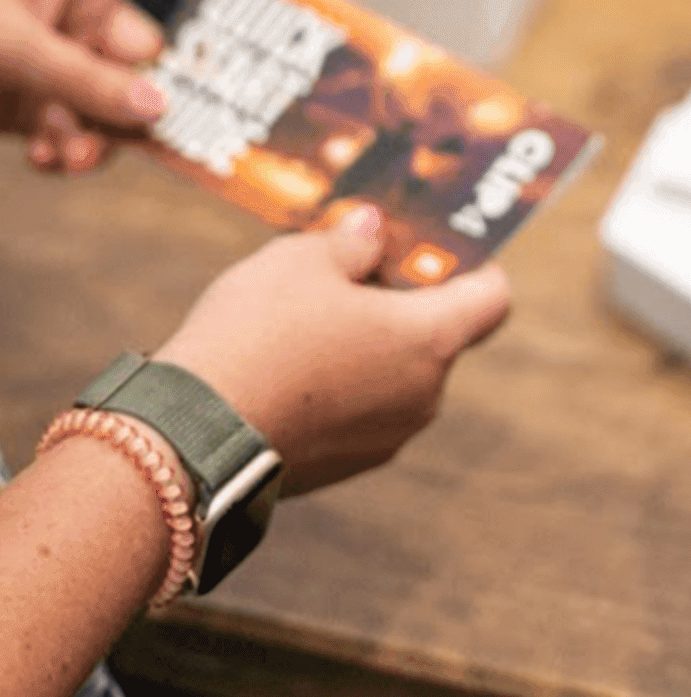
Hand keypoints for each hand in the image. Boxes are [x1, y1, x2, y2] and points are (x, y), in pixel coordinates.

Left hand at [0, 0, 295, 174]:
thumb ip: (84, 80)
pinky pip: (80, 133)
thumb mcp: (10, 43)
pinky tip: (46, 157)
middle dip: (158, 100)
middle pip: (156, 56)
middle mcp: (85, 12)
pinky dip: (68, 151)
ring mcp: (65, 60)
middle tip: (176, 130)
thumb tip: (157, 113)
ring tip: (72, 155)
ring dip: (102, 137)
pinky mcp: (41, 104)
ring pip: (120, 107)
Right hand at [153, 205, 510, 495]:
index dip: (474, 266)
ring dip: (368, 341)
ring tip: (305, 311)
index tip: (435, 247)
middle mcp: (423, 396)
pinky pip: (360, 409)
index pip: (493, 300)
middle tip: (351, 266)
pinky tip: (286, 360)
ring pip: (395, 373)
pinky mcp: (344, 467)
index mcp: (431, 340)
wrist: (192, 437)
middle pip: (438, 335)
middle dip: (402, 298)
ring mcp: (385, 439)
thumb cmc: (259, 332)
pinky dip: (340, 382)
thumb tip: (374, 230)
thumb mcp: (303, 258)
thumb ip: (353, 240)